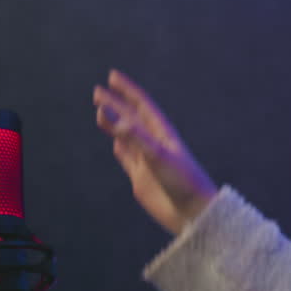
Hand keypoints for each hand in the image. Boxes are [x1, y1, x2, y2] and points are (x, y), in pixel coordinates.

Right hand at [93, 69, 217, 234]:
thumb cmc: (182, 181)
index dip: (127, 90)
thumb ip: (134, 136)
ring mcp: (147, 161)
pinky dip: (121, 150)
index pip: (141, 105)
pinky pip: (128, 159)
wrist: (192, 213)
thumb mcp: (157, 155)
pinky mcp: (142, 178)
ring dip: (114, 124)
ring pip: (127, 137)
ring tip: (100, 111)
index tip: (112, 76)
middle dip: (115, 104)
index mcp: (162, 133)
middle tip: (97, 91)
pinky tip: (115, 144)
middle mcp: (154, 144)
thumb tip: (112, 116)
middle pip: (130, 118)